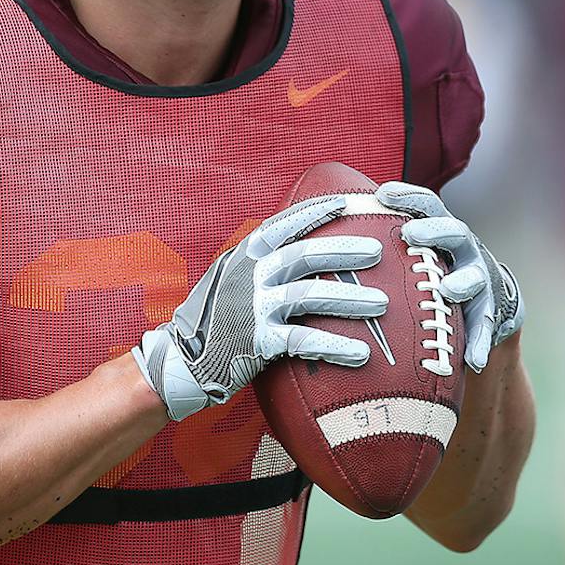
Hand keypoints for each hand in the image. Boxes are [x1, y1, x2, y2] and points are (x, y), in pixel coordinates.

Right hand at [133, 194, 387, 421]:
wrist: (182, 361)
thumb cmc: (214, 319)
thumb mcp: (231, 278)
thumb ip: (261, 263)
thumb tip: (302, 249)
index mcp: (245, 256)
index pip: (285, 224)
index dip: (317, 212)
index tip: (348, 204)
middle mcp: (250, 276)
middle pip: (305, 255)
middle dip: (345, 250)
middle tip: (378, 252)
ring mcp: (253, 307)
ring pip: (310, 295)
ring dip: (350, 299)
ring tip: (381, 304)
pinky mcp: (258, 340)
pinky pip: (304, 339)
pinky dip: (335, 346)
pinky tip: (360, 353)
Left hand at [374, 182, 523, 371]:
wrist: (484, 303)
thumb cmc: (431, 275)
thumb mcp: (413, 256)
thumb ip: (381, 248)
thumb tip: (322, 242)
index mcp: (441, 232)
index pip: (427, 206)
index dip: (408, 196)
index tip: (383, 193)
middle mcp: (464, 250)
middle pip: (454, 231)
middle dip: (434, 230)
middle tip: (411, 233)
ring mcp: (480, 279)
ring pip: (474, 277)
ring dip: (462, 282)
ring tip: (449, 290)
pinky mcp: (490, 311)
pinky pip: (486, 328)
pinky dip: (481, 344)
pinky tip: (474, 360)